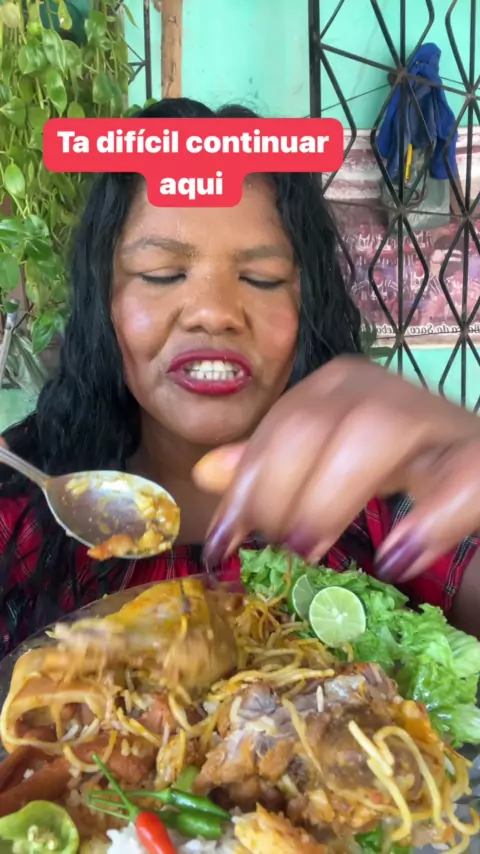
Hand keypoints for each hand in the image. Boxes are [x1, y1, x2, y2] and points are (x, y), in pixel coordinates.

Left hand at [193, 356, 479, 581]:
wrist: (476, 462)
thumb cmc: (400, 462)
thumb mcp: (328, 460)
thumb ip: (274, 466)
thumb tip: (208, 473)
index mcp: (338, 388)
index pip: (280, 426)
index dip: (245, 484)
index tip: (222, 544)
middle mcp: (383, 389)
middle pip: (315, 423)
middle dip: (280, 487)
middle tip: (274, 546)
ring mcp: (437, 419)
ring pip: (379, 431)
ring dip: (332, 494)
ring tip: (308, 548)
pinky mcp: (479, 456)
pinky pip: (464, 475)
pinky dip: (430, 516)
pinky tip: (396, 558)